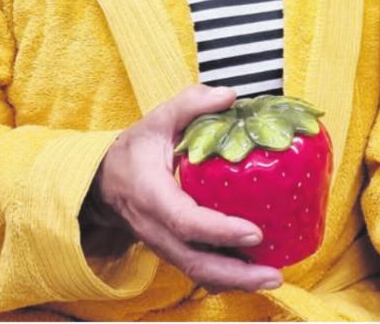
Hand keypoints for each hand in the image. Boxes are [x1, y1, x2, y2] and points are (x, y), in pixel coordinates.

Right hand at [95, 85, 284, 292]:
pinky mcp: (174, 249)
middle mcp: (157, 229)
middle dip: (236, 275)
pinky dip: (228, 277)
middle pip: (196, 263)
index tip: (254, 233)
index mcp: (152, 196)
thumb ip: (190, 104)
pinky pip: (200, 269)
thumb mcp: (157, 119)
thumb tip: (230, 97)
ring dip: (236, 282)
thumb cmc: (135, 149)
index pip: (186, 221)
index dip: (219, 231)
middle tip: (275, 275)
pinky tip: (256, 272)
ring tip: (274, 278)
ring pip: (199, 273)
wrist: (104, 181)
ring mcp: (165, 244)